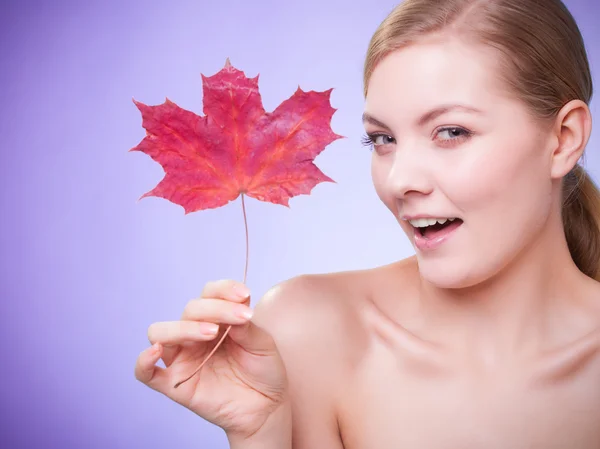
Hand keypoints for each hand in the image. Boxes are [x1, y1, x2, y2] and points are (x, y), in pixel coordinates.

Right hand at [135, 279, 288, 439]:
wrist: (266, 407)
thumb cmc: (263, 371)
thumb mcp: (262, 344)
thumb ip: (246, 326)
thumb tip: (235, 307)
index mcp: (217, 319)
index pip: (209, 294)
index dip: (223, 289)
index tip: (244, 295)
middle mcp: (195, 334)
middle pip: (189, 310)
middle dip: (214, 309)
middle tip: (239, 319)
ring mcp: (183, 358)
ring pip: (160, 333)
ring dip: (184, 328)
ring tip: (212, 333)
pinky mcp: (175, 383)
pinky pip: (146, 373)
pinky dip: (144, 361)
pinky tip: (156, 351)